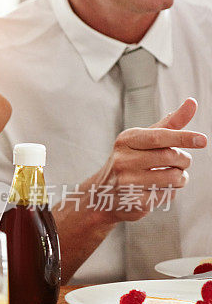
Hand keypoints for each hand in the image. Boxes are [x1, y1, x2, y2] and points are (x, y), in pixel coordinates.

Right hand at [91, 98, 206, 221]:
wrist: (103, 193)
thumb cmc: (131, 161)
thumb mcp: (145, 140)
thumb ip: (170, 124)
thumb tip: (192, 102)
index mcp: (126, 141)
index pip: (159, 137)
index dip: (183, 137)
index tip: (203, 140)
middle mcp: (123, 160)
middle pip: (170, 157)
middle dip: (184, 160)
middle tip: (182, 162)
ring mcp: (126, 182)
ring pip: (173, 178)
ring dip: (181, 178)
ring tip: (172, 176)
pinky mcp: (134, 202)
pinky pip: (167, 195)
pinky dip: (170, 192)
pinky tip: (157, 189)